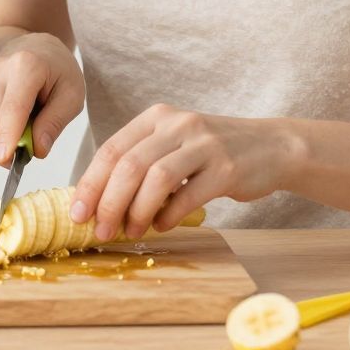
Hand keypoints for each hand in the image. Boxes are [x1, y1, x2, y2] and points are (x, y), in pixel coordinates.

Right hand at [0, 32, 84, 166]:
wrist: (35, 48)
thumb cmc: (58, 72)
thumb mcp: (72, 95)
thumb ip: (55, 123)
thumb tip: (38, 150)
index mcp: (26, 66)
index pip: (13, 108)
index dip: (8, 136)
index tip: (5, 160)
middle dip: (8, 147)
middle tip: (31, 149)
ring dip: (2, 139)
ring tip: (25, 123)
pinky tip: (10, 117)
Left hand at [71, 105, 299, 241]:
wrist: (271, 147)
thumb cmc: (213, 153)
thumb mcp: (173, 145)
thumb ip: (140, 163)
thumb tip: (97, 201)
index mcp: (157, 118)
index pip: (112, 149)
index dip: (90, 183)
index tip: (77, 212)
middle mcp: (178, 124)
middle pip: (129, 165)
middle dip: (108, 202)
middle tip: (100, 230)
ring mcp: (204, 144)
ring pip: (155, 179)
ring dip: (137, 212)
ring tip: (131, 232)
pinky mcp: (226, 167)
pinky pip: (188, 196)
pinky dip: (168, 216)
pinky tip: (162, 226)